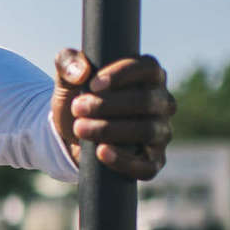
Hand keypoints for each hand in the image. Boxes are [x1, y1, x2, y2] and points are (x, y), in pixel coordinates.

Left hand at [52, 49, 174, 179]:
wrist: (69, 135)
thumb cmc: (77, 99)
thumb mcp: (67, 79)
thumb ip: (67, 64)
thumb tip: (81, 72)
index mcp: (149, 77)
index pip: (149, 68)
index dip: (123, 74)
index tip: (93, 84)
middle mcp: (162, 103)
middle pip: (146, 100)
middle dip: (108, 105)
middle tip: (78, 108)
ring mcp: (160, 132)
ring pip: (147, 131)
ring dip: (110, 130)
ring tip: (80, 128)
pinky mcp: (153, 160)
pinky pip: (147, 165)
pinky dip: (123, 160)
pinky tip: (101, 153)